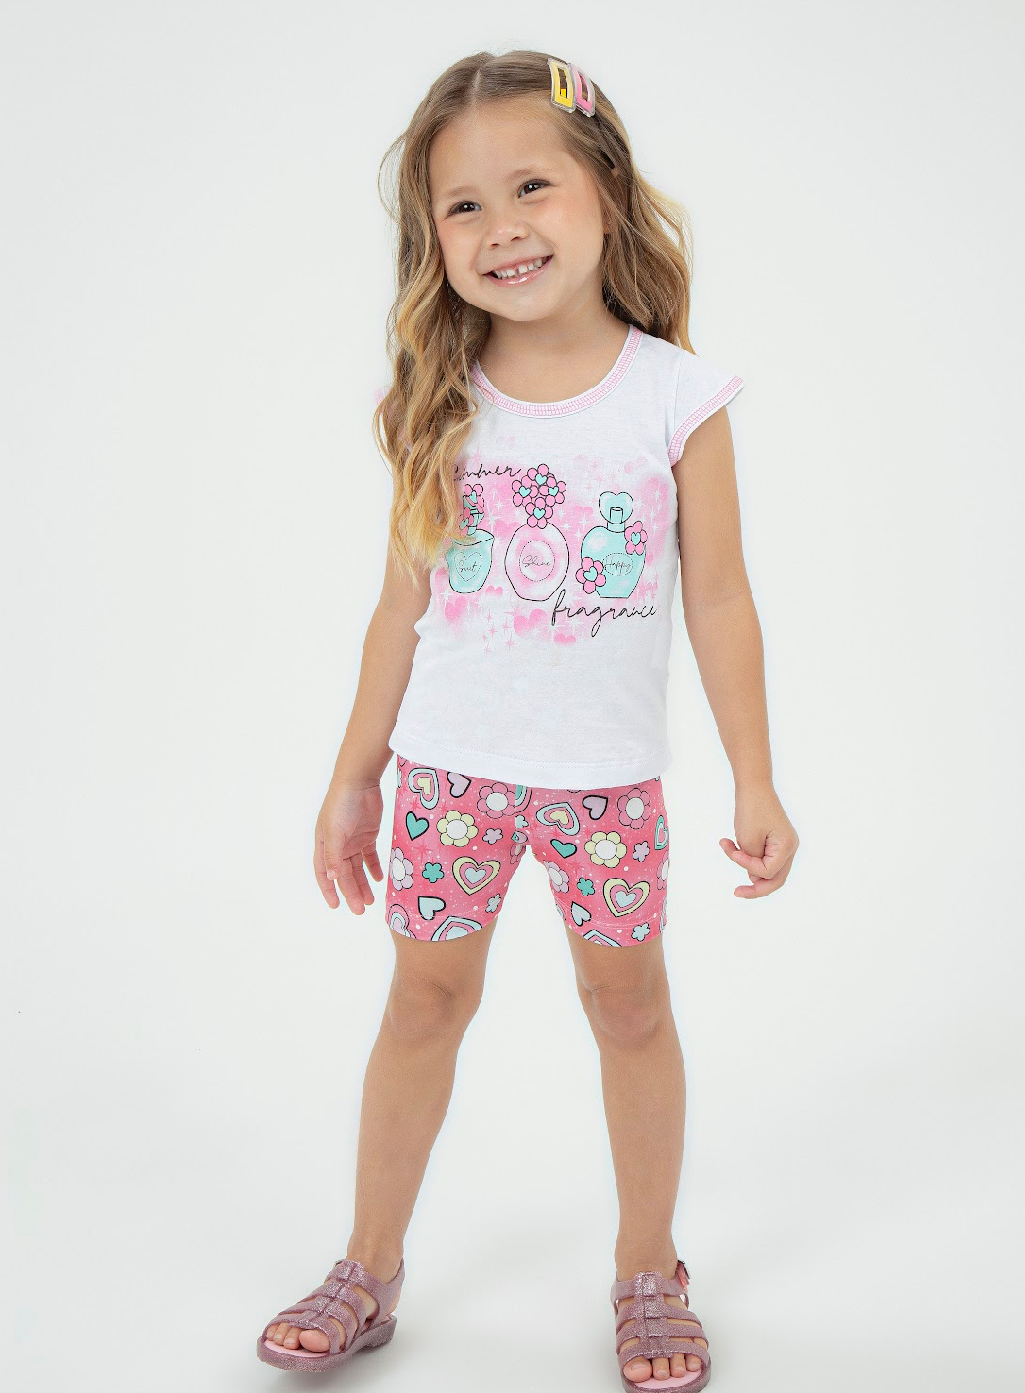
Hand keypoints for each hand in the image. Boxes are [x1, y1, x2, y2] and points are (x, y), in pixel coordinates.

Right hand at [314, 778, 385, 912]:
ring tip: (370, 900)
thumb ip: (334, 855)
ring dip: (363, 884)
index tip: (336, 906)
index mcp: (324, 845)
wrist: (359, 782)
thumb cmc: (341, 805)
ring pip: (357, 868)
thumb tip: (331, 877)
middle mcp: (337, 845)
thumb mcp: (335, 832)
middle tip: (360, 909)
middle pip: (344, 874)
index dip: (329, 890)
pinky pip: (370, 856)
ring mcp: (353, 840)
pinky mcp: (368, 835)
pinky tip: (380, 879)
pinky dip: (374, 868)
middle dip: (351, 892)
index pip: (324, 873)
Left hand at [719, 782, 798, 897]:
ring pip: (768, 870)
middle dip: (755, 887)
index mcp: (787, 847)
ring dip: (747, 865)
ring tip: (728, 848)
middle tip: (737, 892)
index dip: (747, 866)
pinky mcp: (776, 842)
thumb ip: (752, 863)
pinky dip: (748, 856)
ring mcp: (784, 845)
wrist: (753, 785)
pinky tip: (732, 846)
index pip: (768, 872)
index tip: (733, 851)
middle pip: (775, 879)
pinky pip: (764, 858)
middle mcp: (790, 848)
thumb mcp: (748, 839)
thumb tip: (756, 877)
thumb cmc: (751, 809)